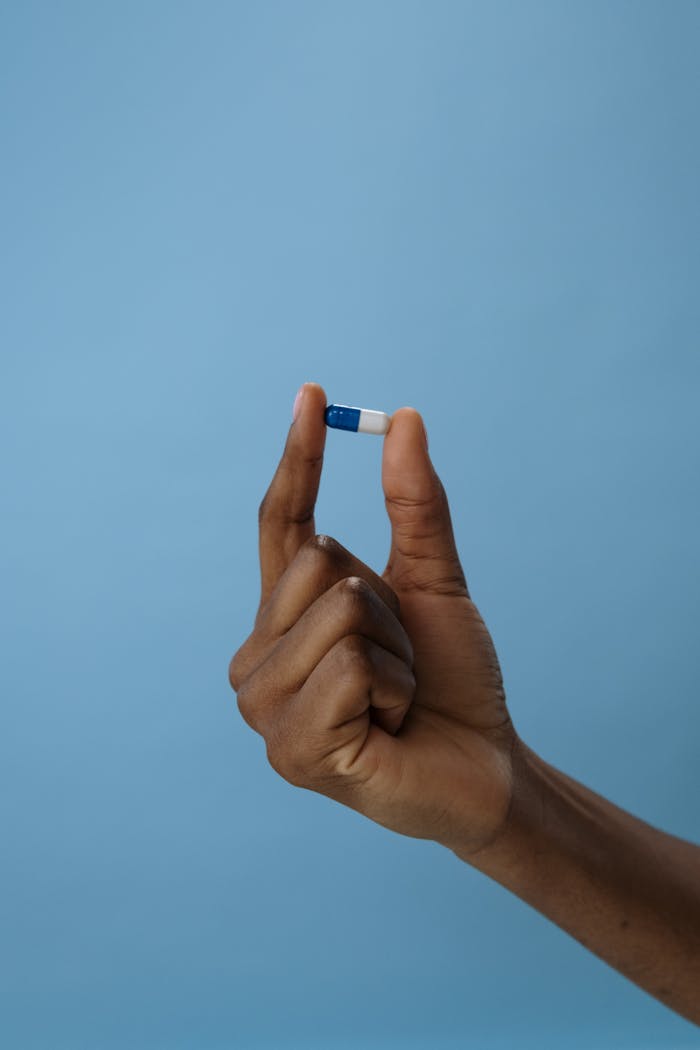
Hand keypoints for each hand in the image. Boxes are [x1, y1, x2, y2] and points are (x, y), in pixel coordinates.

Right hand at [229, 383, 515, 854]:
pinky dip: (394, 690)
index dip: (297, 457)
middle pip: (318, 563)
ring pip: (338, 614)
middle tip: (398, 661)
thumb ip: (415, 506)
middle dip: (386, 606)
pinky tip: (388, 728)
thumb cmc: (450, 679)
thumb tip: (403, 417)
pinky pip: (348, 667)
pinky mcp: (290, 752)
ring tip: (394, 698)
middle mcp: (257, 657)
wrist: (484, 768)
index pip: (280, 522)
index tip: (315, 393)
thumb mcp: (435, 582)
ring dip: (396, 654)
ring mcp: (265, 708)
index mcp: (285, 614)